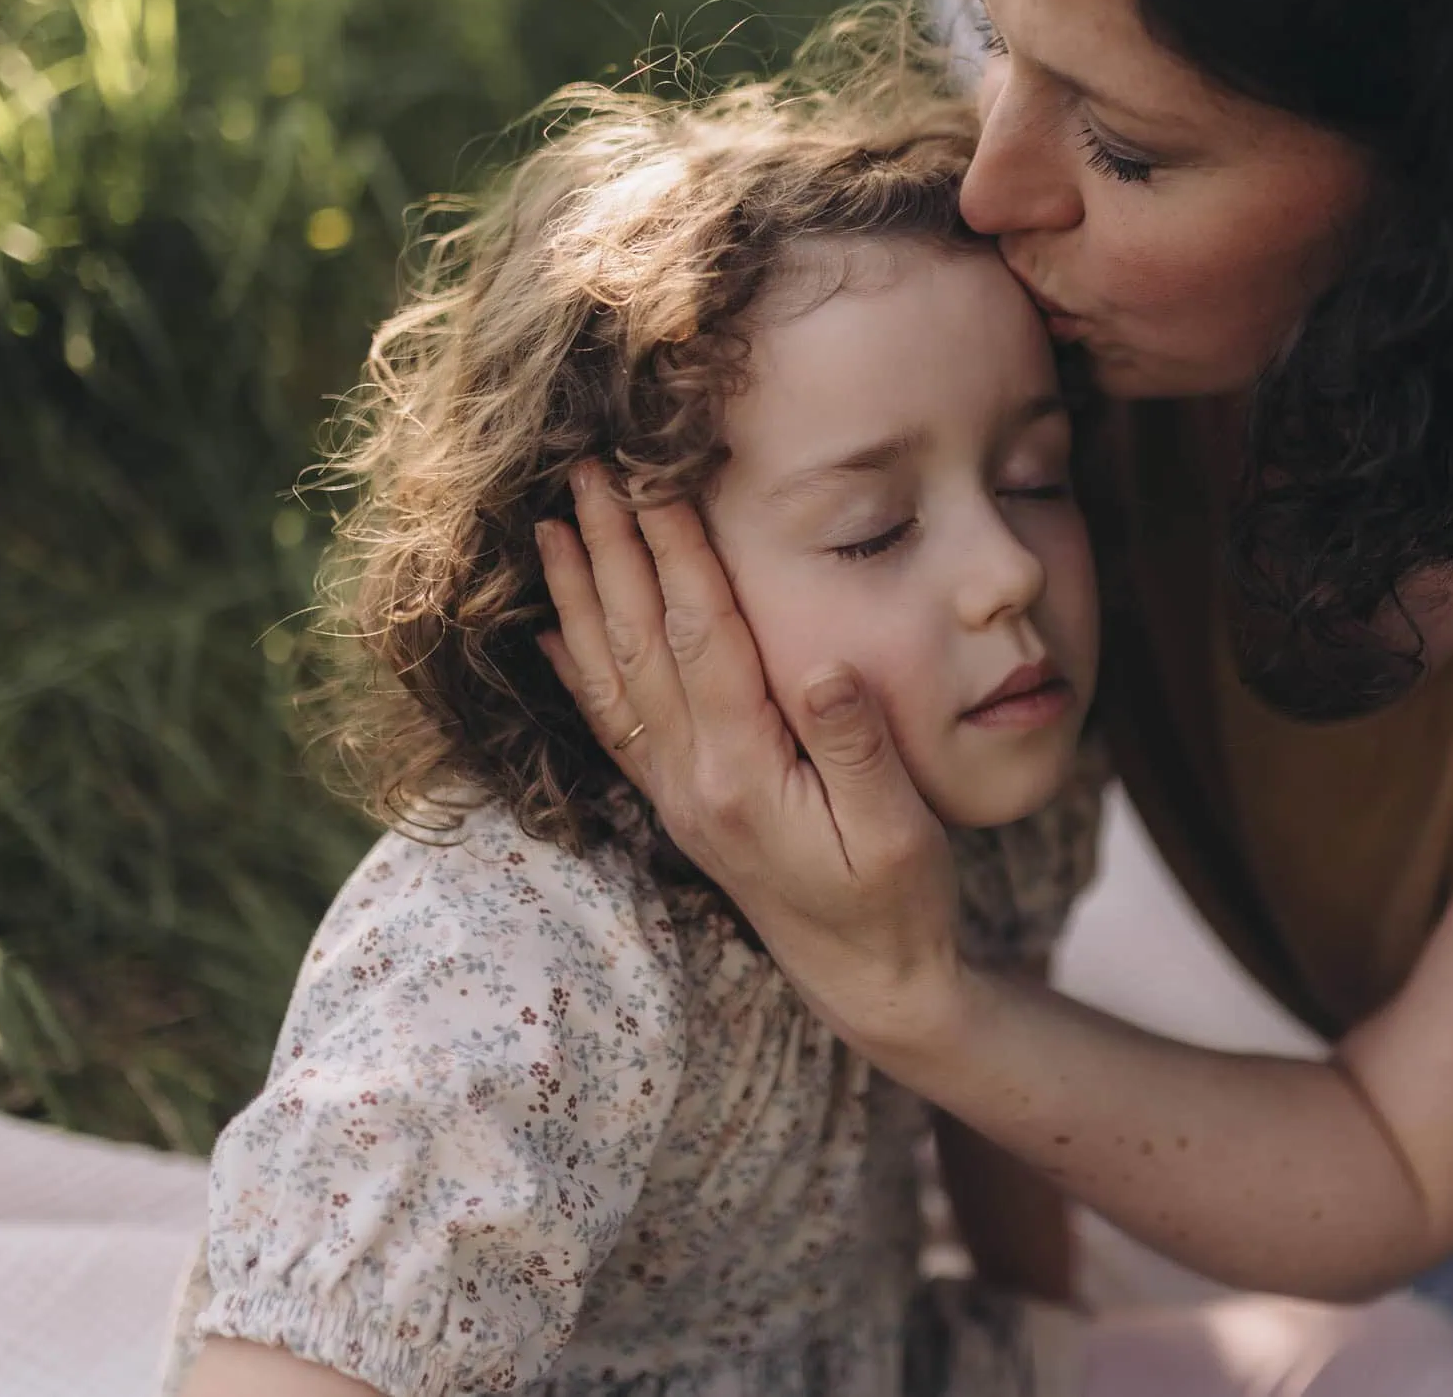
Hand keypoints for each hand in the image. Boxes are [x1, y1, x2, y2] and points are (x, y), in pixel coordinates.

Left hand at [533, 461, 967, 1045]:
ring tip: (552, 525)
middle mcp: (693, 780)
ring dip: (580, 595)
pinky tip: (552, 631)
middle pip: (641, 643)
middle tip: (586, 470)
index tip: (656, 479)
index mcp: (745, 774)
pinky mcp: (678, 805)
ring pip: (613, 676)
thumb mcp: (899, 828)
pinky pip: (614, 726)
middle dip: (613, 550)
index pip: (704, 639)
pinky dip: (578, 670)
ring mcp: (677, 794)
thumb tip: (826, 665)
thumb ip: (857, 746)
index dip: (678, 554)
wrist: (869, 983)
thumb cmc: (897, 901)